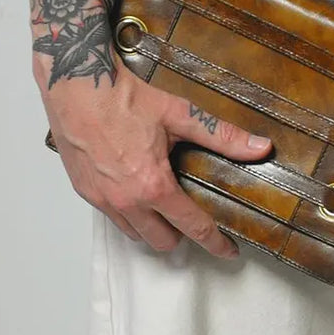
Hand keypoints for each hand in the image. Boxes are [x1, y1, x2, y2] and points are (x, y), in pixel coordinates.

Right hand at [29, 0, 271, 257]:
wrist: (74, 84)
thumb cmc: (121, 97)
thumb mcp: (179, 115)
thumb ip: (222, 136)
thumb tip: (259, 147)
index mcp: (153, 185)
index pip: (192, 227)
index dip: (215, 243)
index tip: (227, 250)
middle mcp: (126, 200)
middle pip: (162, 242)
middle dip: (181, 236)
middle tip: (192, 220)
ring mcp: (103, 199)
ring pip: (135, 234)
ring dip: (152, 227)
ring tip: (164, 208)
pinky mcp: (85, 192)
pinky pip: (112, 218)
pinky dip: (128, 214)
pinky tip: (136, 194)